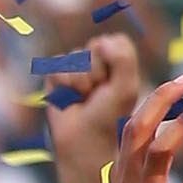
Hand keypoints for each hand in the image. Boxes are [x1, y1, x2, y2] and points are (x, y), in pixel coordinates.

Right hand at [44, 32, 143, 182]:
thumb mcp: (125, 88)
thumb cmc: (110, 119)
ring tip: (85, 98)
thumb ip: (123, 60)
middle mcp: (101, 64)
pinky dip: (64, 83)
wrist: (84, 142)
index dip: (114, 58)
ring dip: (81, 80)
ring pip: (75, 55)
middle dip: (98, 70)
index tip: (115, 83)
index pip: (117, 41)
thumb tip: (104, 40)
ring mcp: (78, 69)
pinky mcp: (57, 76)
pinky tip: (69, 98)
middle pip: (96, 44)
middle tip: (100, 93)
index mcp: (122, 65)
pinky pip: (57, 65)